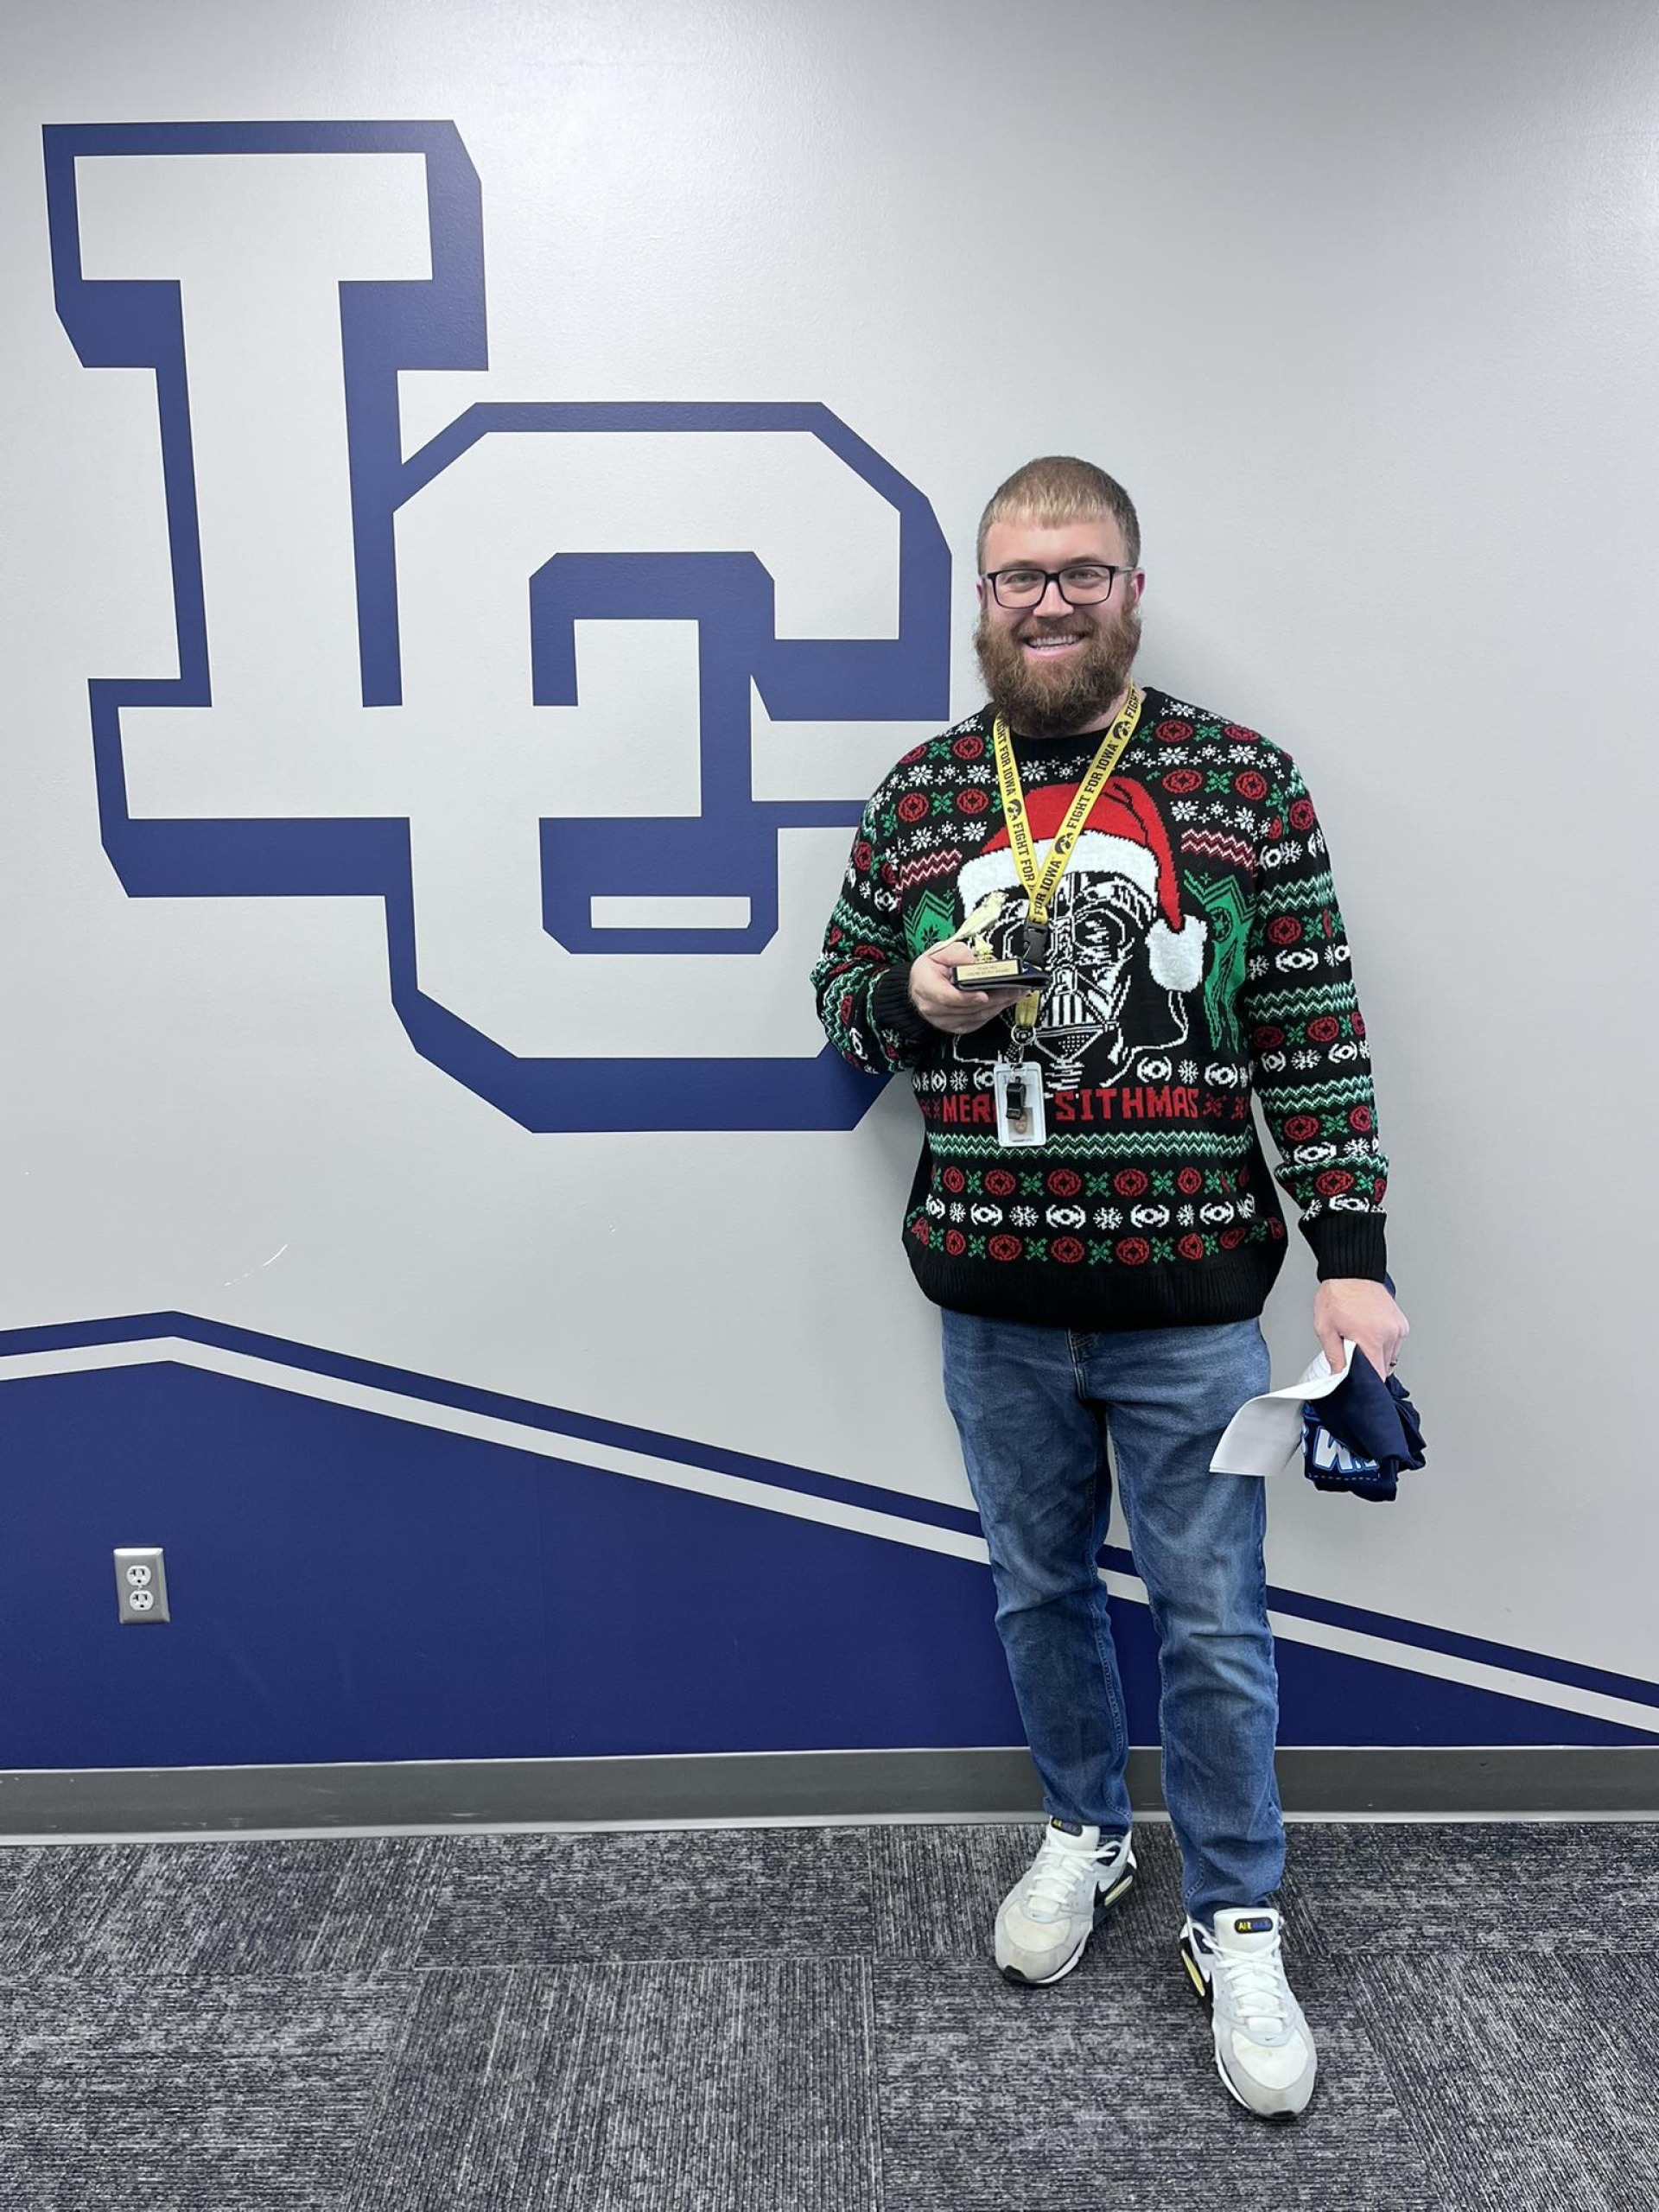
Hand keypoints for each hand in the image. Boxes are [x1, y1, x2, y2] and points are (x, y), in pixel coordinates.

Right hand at [909, 942, 1028, 1034]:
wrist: (920, 985)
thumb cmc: (930, 969)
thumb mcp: (938, 951)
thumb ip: (956, 953)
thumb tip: (972, 960)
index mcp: (926, 986)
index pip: (947, 997)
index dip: (967, 997)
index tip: (984, 995)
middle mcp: (933, 1007)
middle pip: (968, 1008)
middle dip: (994, 998)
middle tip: (1013, 989)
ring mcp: (944, 1020)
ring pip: (976, 1016)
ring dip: (998, 1005)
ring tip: (1015, 993)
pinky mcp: (955, 1026)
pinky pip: (977, 1022)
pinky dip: (993, 1012)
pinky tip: (1004, 1002)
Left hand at [1314, 1279, 1408, 1380]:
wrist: (1351, 1272)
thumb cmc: (1337, 1295)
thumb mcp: (1325, 1328)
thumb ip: (1334, 1356)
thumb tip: (1338, 1376)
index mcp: (1371, 1338)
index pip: (1378, 1375)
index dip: (1368, 1382)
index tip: (1360, 1383)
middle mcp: (1389, 1334)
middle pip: (1384, 1367)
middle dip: (1369, 1366)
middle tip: (1353, 1352)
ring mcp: (1397, 1328)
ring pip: (1390, 1356)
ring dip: (1377, 1354)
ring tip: (1361, 1338)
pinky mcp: (1401, 1323)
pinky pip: (1395, 1344)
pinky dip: (1384, 1344)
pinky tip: (1371, 1333)